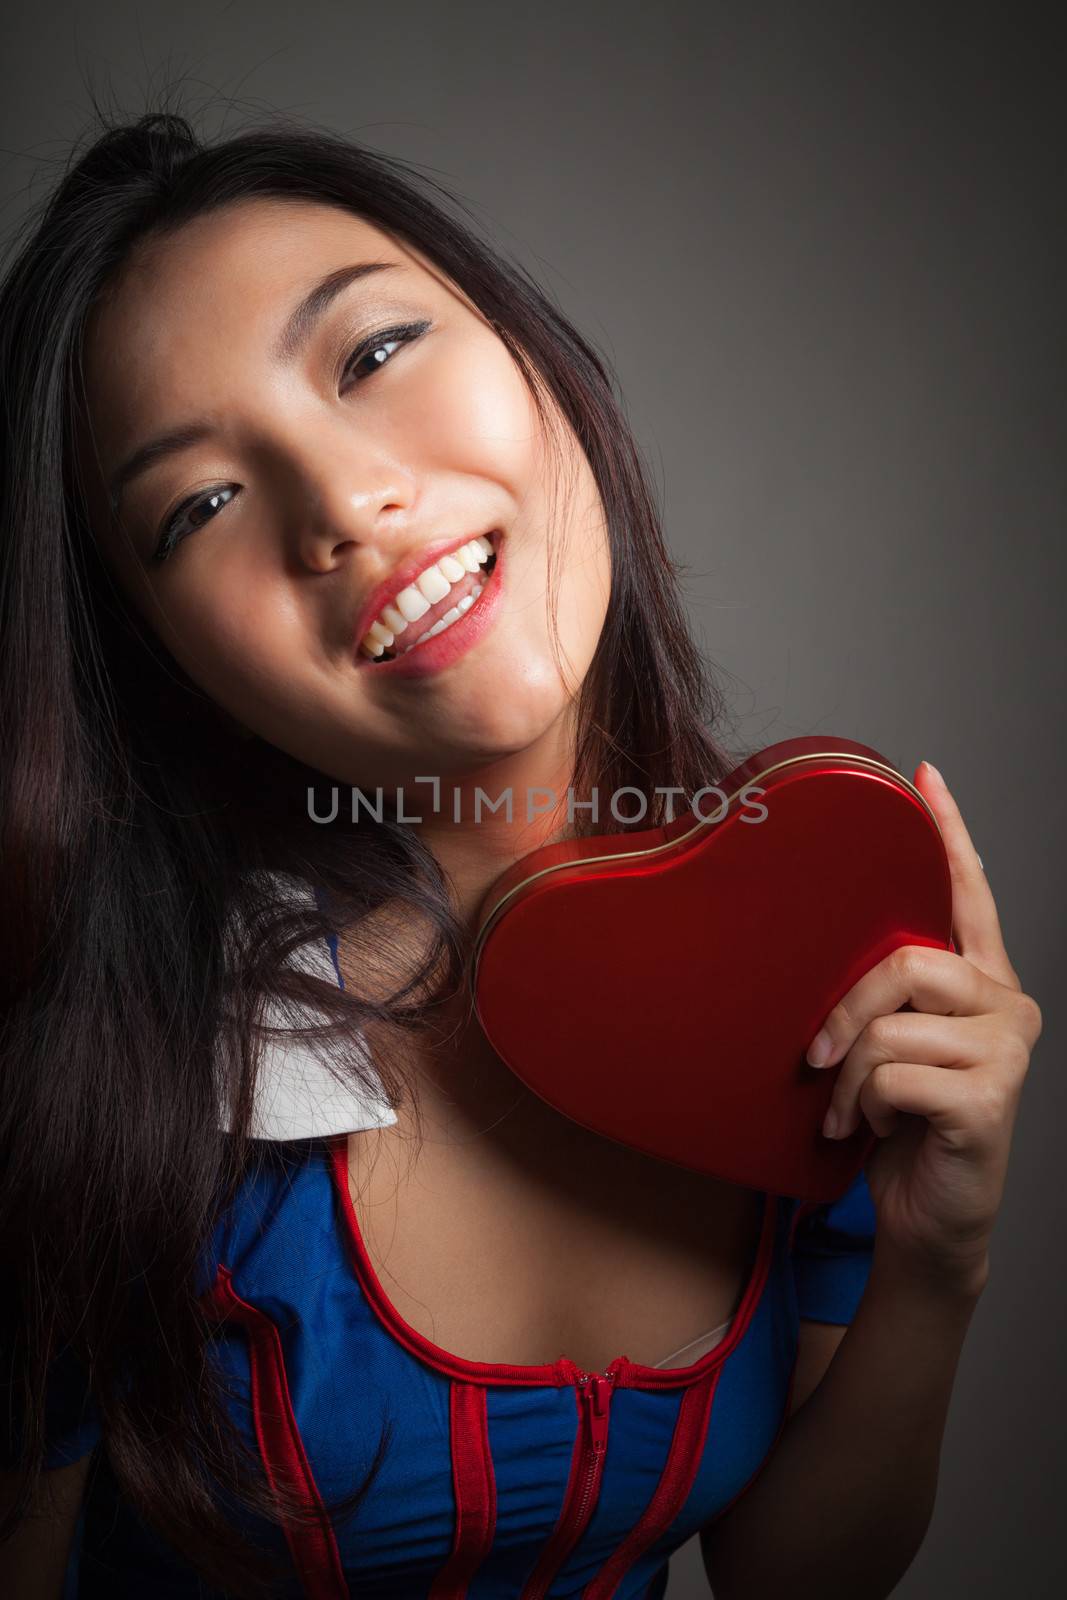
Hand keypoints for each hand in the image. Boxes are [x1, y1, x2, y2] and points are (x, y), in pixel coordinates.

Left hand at [806, 761, 1042, 1289]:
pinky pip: (892, 1076)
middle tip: (817, 1062)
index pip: (969, 892)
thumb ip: (882, 995)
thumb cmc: (902, 1127)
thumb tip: (820, 946)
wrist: (927, 1219)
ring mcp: (1006, 1051)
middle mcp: (1007, 1004)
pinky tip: (882, 1132)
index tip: (924, 776)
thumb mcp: (888, 1047)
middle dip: (844, 1013)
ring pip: (890, 1026)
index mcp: (981, 981)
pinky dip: (866, 1109)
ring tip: (853, 1113)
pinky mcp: (990, 1099)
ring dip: (848, 1079)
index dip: (949, 832)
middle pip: (905, 962)